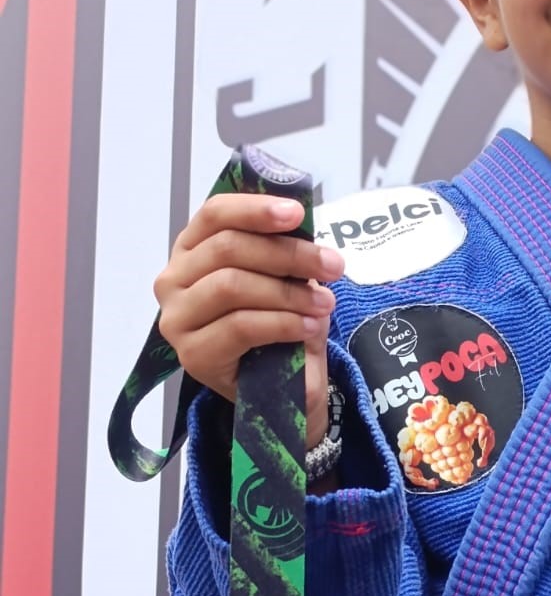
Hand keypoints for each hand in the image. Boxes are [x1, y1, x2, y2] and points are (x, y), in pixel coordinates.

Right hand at [154, 194, 344, 444]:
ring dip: (288, 292)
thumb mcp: (286, 276)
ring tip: (325, 304)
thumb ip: (283, 247)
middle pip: (228, 248)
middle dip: (289, 254)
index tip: (297, 214)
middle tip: (332, 266)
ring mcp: (177, 318)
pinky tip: (309, 326)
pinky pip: (239, 326)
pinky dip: (283, 323)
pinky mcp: (193, 354)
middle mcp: (174, 279)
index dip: (255, 208)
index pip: (214, 214)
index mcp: (193, 248)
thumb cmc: (279, 319)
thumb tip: (299, 220)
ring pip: (232, 285)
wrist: (282, 386)